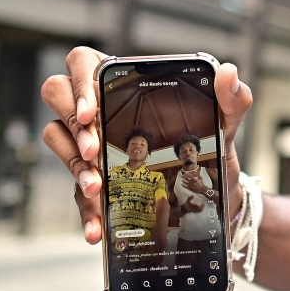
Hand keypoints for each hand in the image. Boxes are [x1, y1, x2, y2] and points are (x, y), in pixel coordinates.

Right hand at [40, 47, 252, 243]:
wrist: (217, 193)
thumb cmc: (212, 145)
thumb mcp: (227, 123)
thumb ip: (232, 97)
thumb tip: (228, 73)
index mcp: (126, 85)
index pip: (83, 63)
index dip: (79, 84)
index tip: (91, 113)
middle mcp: (101, 109)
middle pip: (57, 95)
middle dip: (73, 125)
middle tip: (96, 152)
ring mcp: (91, 144)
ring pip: (57, 139)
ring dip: (73, 165)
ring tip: (96, 188)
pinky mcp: (94, 179)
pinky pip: (76, 191)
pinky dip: (85, 211)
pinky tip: (98, 227)